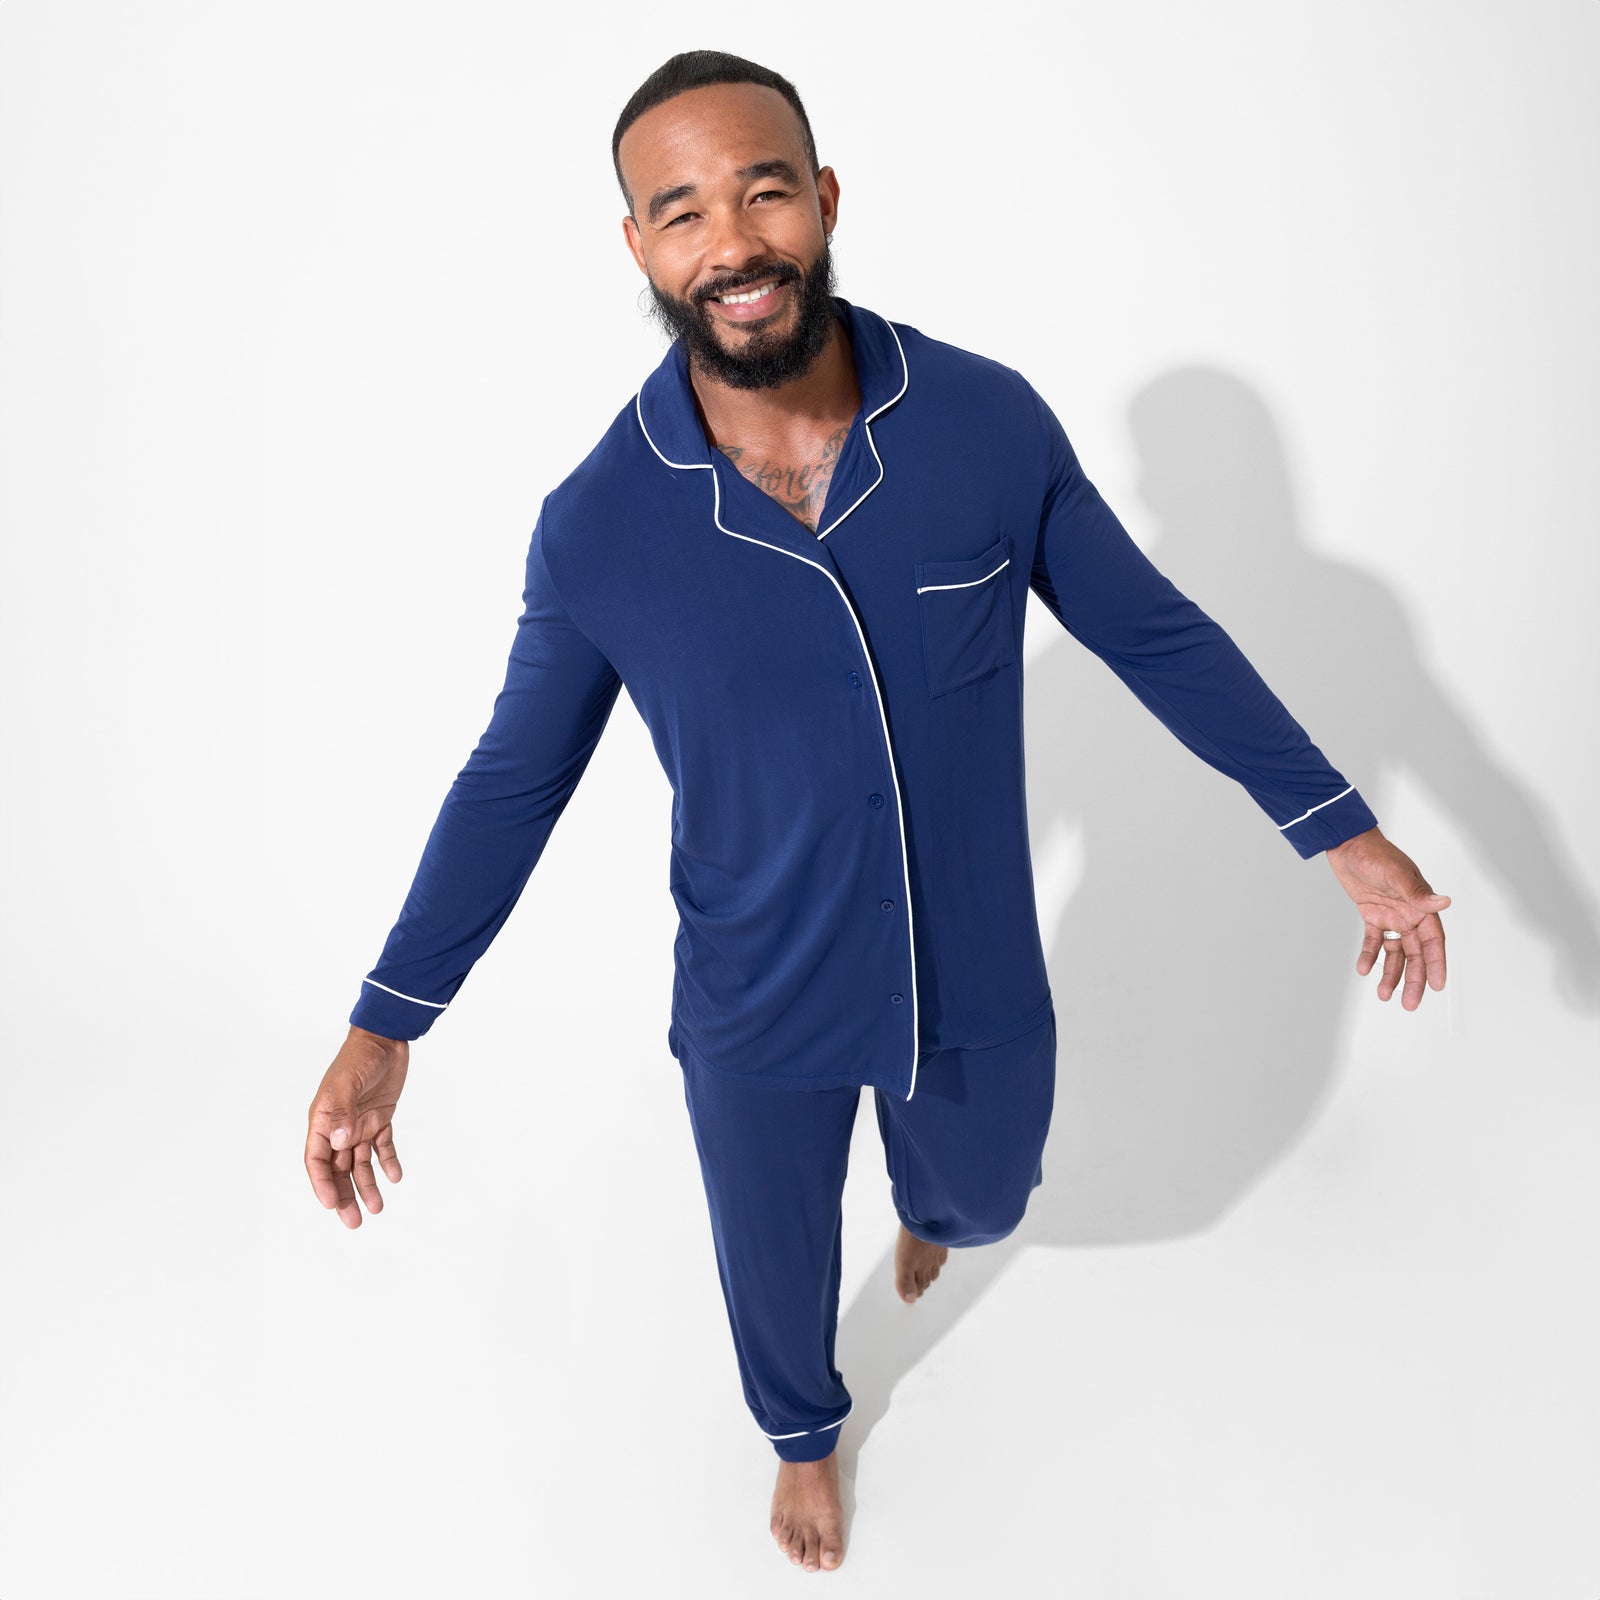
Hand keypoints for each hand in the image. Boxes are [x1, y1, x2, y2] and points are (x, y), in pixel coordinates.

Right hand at [305, 1027, 409, 1227]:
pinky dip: (388, 1162)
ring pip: (360, 1163)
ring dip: (367, 1186)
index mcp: (322, 1120)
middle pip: (337, 1169)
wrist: (386, 1038)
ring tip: (377, 1208)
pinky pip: (382, 1147)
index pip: (317, 1160)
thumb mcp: (348, 1082)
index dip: (321, 1184)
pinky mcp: (381, 1119)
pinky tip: (395, 1177)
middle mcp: (339, 1127)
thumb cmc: (359, 1057)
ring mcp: (359, 1124)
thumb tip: (339, 1141)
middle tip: (354, 1222)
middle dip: (343, 1196)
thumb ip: (342, 1112)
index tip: (330, 1205)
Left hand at [1324, 827, 1450, 1008]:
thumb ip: (1418, 894)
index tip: (1438, 986)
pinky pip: (1374, 941)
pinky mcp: (1372, 915)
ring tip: (1384, 995)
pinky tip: (1363, 969)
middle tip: (1409, 1003)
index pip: (1433, 942)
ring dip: (1391, 973)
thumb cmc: (1376, 854)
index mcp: (1421, 906)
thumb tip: (1444, 901)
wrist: (1347, 845)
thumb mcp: (1396, 874)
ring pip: (1395, 953)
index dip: (1437, 964)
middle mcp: (1409, 914)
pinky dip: (1370, 956)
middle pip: (1415, 954)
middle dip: (1414, 979)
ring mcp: (1391, 916)